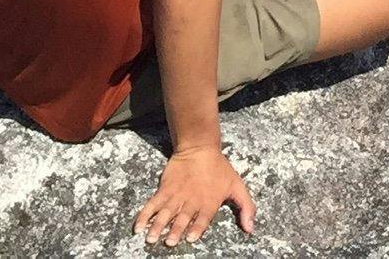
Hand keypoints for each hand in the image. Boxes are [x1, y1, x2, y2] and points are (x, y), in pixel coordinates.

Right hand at [138, 145, 252, 246]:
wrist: (200, 148)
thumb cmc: (220, 169)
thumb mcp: (237, 186)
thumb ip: (246, 208)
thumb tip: (250, 229)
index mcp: (208, 203)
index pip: (202, 219)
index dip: (196, 228)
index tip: (189, 238)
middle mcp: (191, 201)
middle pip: (182, 218)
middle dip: (175, 231)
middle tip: (169, 242)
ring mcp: (176, 195)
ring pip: (166, 213)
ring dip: (157, 226)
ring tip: (151, 238)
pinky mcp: (164, 189)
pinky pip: (153, 204)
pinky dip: (144, 216)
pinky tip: (138, 227)